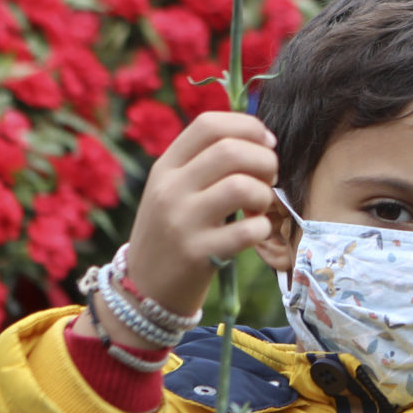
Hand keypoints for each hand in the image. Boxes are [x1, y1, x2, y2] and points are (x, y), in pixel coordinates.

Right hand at [116, 112, 279, 333]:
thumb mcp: (173, 190)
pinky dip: (262, 229)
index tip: (266, 143)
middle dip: (265, 160)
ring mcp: (181, 222)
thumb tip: (260, 139)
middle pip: (230, 151)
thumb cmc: (172, 233)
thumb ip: (204, 164)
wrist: (144, 288)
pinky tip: (255, 232)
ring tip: (260, 208)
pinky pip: (247, 231)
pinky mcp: (197, 254)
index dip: (248, 126)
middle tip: (269, 178)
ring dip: (264, 195)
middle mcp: (170, 189)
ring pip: (241, 187)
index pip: (208, 124)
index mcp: (166, 167)